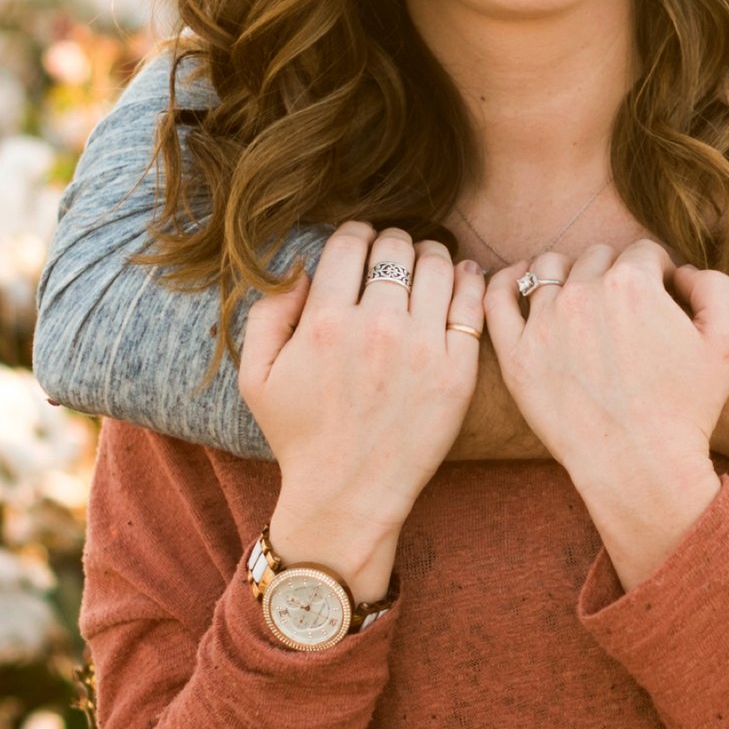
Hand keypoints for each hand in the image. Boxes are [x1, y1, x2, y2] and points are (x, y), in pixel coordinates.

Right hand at [238, 224, 486, 598]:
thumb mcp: (256, 375)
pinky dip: (467, 281)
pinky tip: (457, 281)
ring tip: (423, 267)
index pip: (351, 242)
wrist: (348, 494)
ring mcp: (422, 349)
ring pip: (438, 265)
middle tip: (391, 258)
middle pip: (396, 247)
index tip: (359, 245)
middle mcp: (377, 328)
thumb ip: (268, 311)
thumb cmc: (299, 435)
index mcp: (326, 323)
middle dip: (391, 243)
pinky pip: (472, 303)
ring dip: (429, 256)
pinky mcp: (457, 371)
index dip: (355, 234)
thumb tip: (302, 266)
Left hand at [483, 238, 728, 586]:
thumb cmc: (688, 409)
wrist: (640, 467)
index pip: (644, 252)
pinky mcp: (516, 354)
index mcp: (633, 284)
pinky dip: (508, 280)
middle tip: (625, 310)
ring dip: (569, 273)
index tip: (661, 298)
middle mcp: (583, 294)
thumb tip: (681, 272)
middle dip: (615, 274)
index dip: (658, 272)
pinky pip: (499, 298)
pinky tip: (521, 279)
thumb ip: (715, 286)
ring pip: (550, 268)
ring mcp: (543, 324)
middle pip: (598, 257)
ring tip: (581, 298)